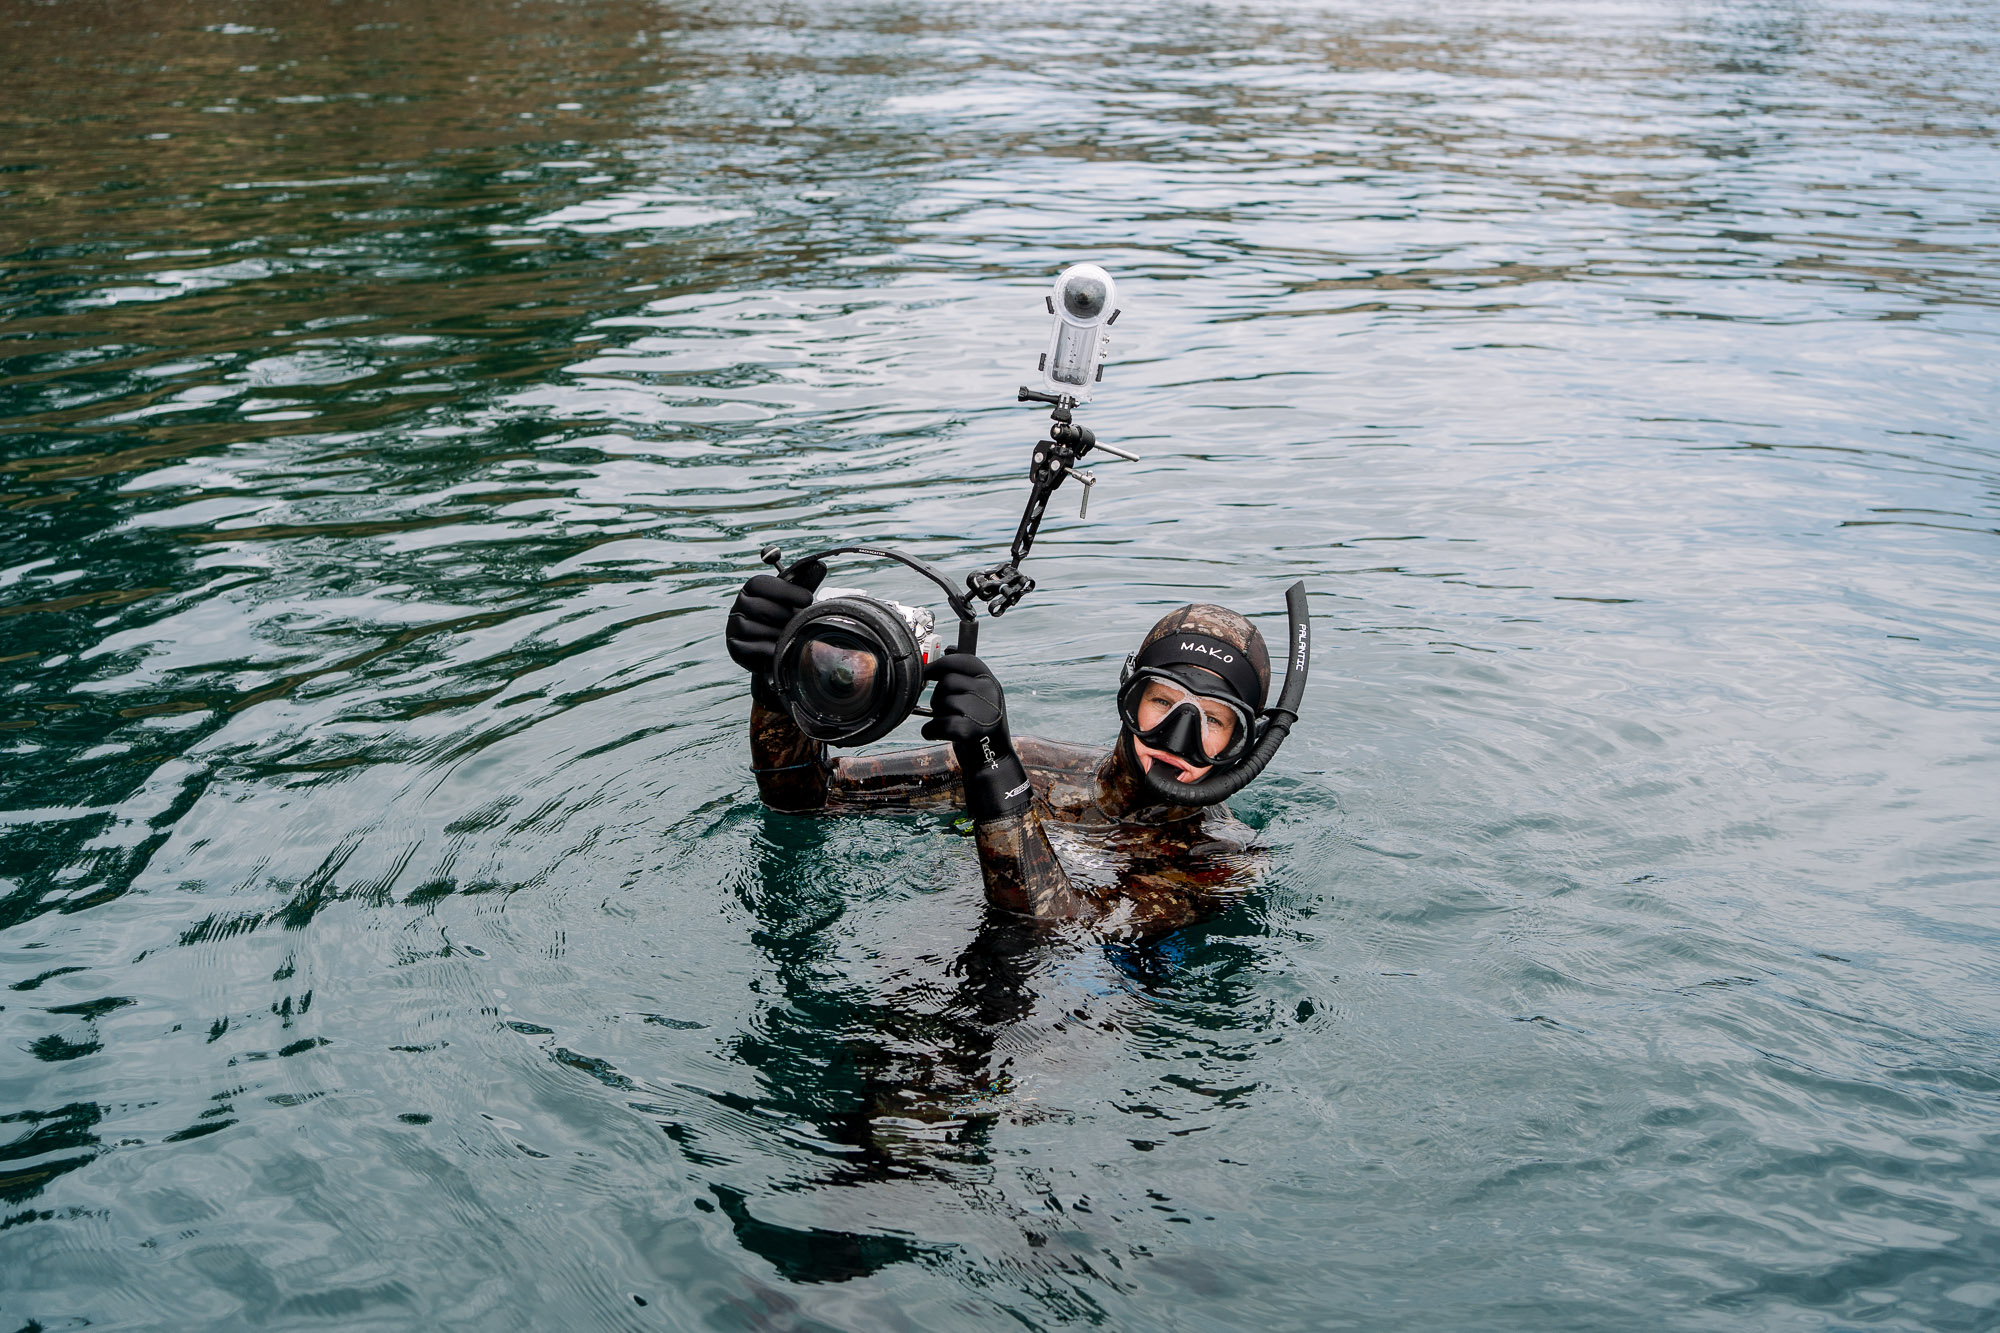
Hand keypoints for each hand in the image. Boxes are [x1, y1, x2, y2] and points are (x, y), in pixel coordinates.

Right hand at [725, 560, 824, 677]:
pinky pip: (754, 648)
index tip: (808, 599)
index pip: (759, 583)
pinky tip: (780, 650)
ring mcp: (733, 628)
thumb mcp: (796, 601)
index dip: (785, 591)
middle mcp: (737, 607)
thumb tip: (819, 565)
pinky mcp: (734, 649)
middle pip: (759, 607)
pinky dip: (771, 650)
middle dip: (785, 616)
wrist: (779, 652)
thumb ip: (805, 583)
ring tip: (789, 637)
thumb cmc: (787, 621)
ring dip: (779, 634)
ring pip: (756, 629)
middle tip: (798, 622)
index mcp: (750, 591)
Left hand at [923, 651, 1031, 821]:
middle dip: (938, 696)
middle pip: (947, 682)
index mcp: (991, 682)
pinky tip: (937, 734)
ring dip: (935, 715)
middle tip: (945, 710)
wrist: (992, 761)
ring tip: (948, 724)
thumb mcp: (979, 697)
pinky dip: (930, 730)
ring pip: (941, 702)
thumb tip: (949, 647)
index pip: (965, 660)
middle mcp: (991, 694)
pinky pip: (937, 723)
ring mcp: (983, 713)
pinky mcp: (971, 732)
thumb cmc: (979, 726)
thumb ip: (966, 676)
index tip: (928, 672)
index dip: (942, 664)